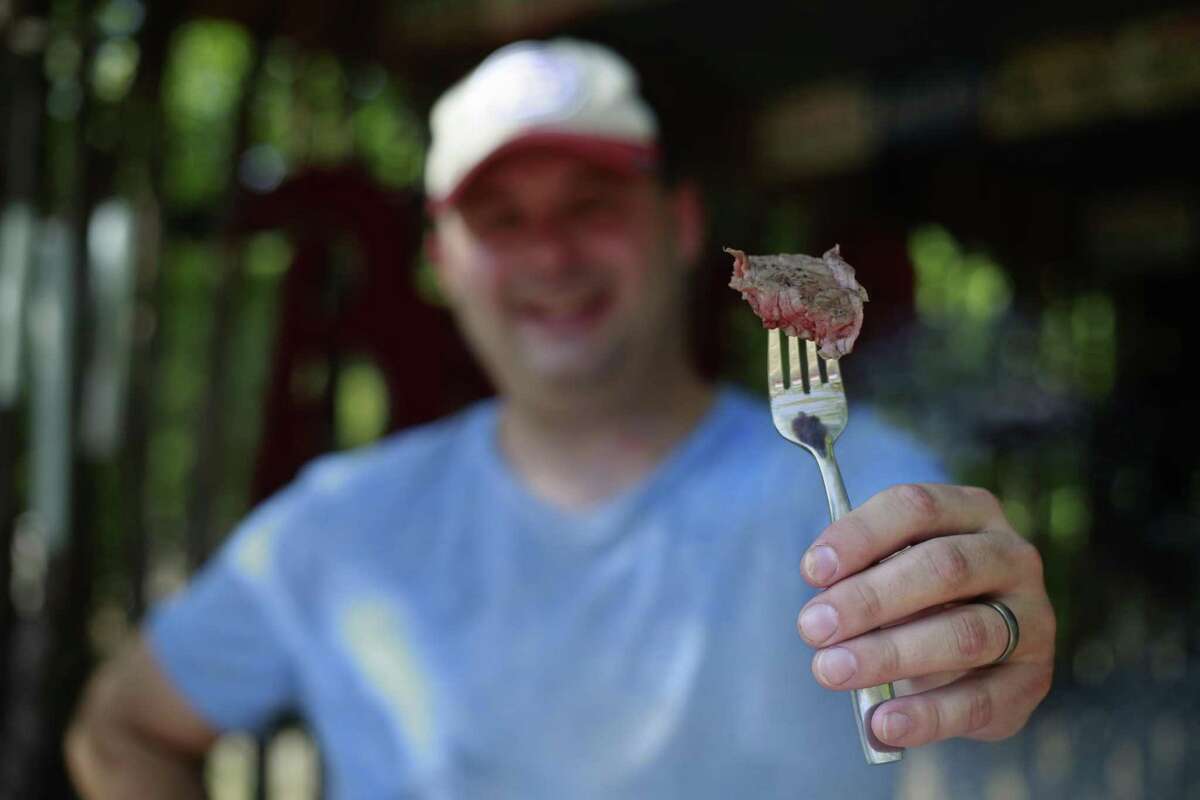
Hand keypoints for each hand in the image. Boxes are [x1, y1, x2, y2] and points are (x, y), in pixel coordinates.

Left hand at [796, 484, 1055, 747]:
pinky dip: (927, 715)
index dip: (860, 536)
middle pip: (942, 567)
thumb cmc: (915, 597)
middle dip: (868, 599)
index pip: (915, 508)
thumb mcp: (890, 571)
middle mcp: (1011, 556)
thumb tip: (823, 609)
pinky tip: (882, 724)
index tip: (811, 571)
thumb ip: (861, 575)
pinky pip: (980, 700)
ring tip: (832, 671)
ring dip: (889, 654)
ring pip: (964, 634)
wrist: (972, 657)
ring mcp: (1032, 618)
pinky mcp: (1033, 681)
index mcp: (971, 511)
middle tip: (812, 628)